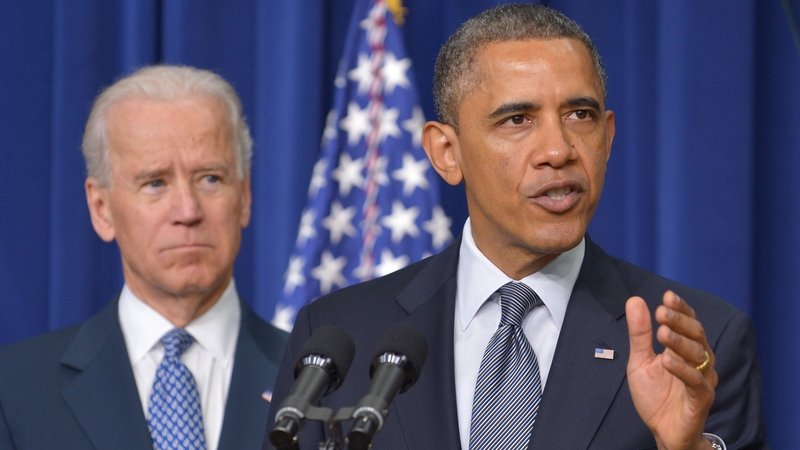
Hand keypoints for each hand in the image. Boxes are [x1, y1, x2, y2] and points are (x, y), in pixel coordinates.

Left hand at [626, 291, 717, 449]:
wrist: (663, 430)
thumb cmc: (656, 395)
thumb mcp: (640, 360)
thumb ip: (640, 333)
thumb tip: (635, 300)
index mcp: (685, 348)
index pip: (688, 322)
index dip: (681, 309)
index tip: (667, 296)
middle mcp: (699, 360)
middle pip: (696, 334)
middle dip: (679, 321)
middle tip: (662, 311)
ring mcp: (702, 379)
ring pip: (698, 355)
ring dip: (679, 342)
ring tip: (662, 333)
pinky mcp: (701, 398)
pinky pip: (695, 382)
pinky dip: (682, 370)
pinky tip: (667, 360)